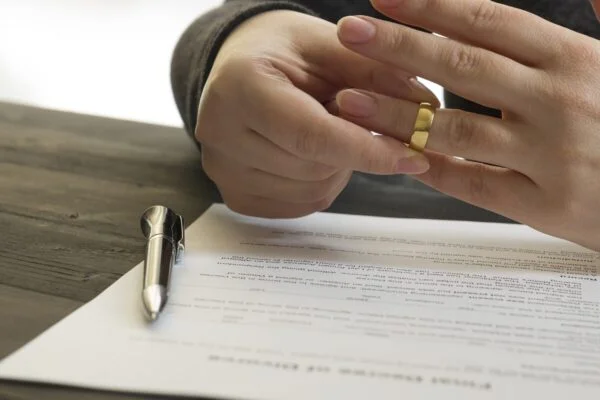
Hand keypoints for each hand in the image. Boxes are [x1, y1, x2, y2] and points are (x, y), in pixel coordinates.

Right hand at [197, 10, 437, 217]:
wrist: (239, 67)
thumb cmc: (283, 51)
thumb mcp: (329, 43)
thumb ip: (375, 72)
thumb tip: (425, 109)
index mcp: (240, 85)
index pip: (311, 135)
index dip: (367, 150)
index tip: (413, 157)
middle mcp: (219, 132)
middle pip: (314, 167)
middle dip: (351, 150)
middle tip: (350, 118)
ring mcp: (222, 170)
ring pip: (310, 191)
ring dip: (336, 167)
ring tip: (323, 129)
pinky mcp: (234, 195)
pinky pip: (298, 205)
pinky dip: (318, 183)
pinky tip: (308, 153)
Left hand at [336, 0, 599, 249]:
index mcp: (576, 59)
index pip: (490, 21)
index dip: (432, 6)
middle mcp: (558, 102)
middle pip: (462, 65)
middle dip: (398, 46)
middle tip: (348, 31)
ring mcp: (548, 156)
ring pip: (456, 128)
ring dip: (398, 112)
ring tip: (348, 101)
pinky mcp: (542, 205)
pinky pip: (473, 184)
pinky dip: (431, 168)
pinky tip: (394, 155)